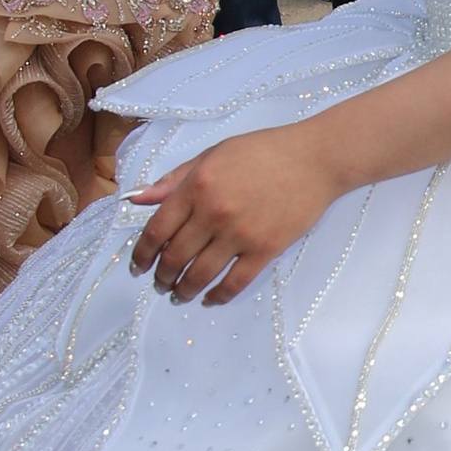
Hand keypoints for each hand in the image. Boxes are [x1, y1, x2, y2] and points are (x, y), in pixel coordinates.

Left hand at [128, 125, 344, 305]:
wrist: (314, 160)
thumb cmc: (262, 151)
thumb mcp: (211, 155)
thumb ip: (174, 180)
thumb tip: (137, 198)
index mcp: (196, 186)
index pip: (157, 230)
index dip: (142, 254)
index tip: (137, 266)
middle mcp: (213, 212)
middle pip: (175, 257)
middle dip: (162, 276)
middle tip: (159, 283)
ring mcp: (240, 234)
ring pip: (201, 274)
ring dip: (184, 290)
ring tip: (178, 295)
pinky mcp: (265, 249)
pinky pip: (235, 282)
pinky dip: (218, 296)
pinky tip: (210, 299)